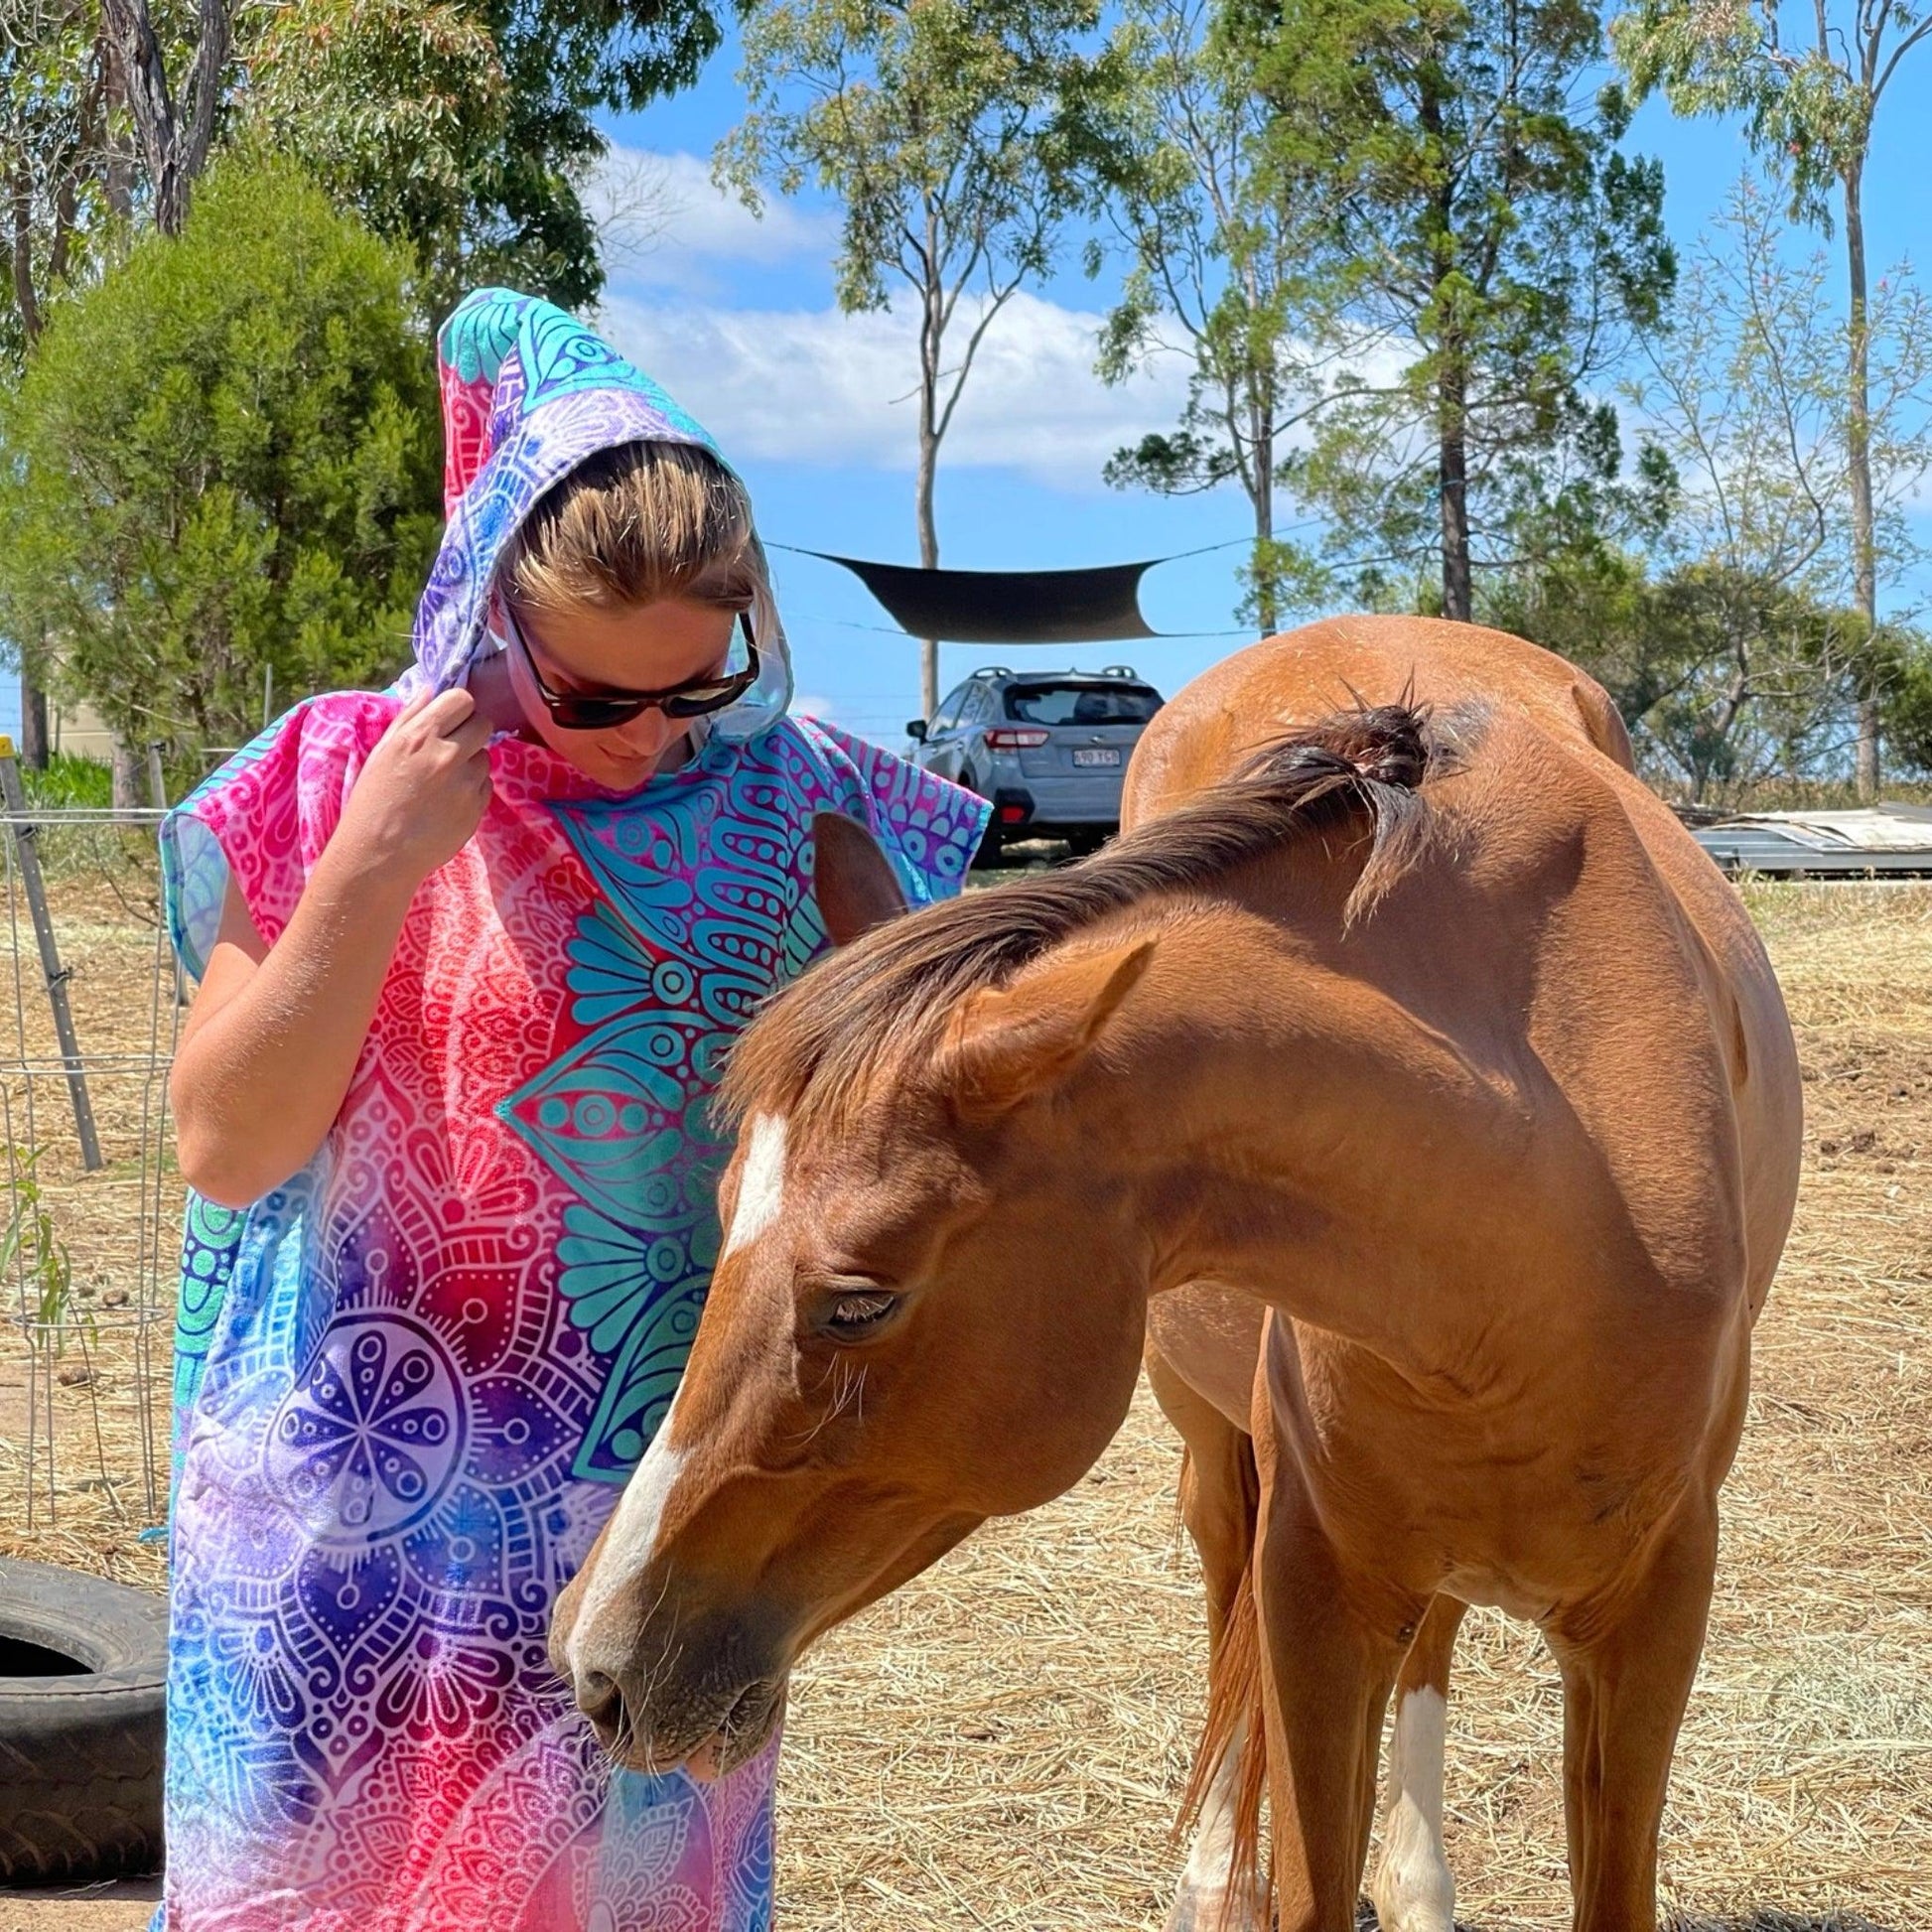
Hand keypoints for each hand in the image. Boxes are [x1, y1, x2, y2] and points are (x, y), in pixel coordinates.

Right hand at [333, 689, 492, 885]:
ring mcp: (468, 782)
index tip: (449, 720)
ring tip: (443, 782)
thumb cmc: (373, 800)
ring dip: (471, 762)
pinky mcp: (479, 807)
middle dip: (470, 731)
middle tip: (451, 748)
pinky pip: (486, 784)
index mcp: (421, 735)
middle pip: (483, 723)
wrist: (380, 853)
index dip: (458, 708)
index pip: (462, 699)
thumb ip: (409, 717)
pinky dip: (474, 788)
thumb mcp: (382, 751)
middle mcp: (449, 754)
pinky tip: (449, 801)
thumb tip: (431, 691)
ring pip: (485, 756)